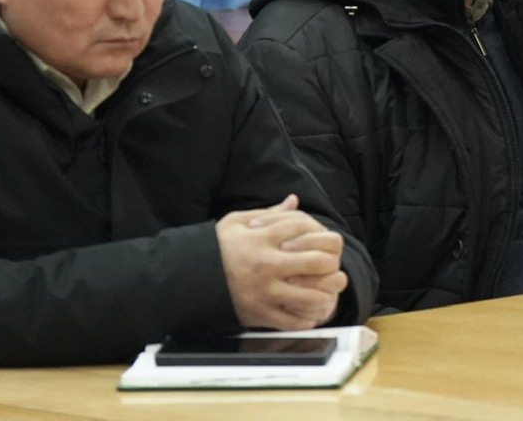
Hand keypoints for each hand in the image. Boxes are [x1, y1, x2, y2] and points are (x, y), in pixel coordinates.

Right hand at [217, 194, 346, 330]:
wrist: (187, 279)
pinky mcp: (259, 315)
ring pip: (311, 296)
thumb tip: (294, 200)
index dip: (321, 232)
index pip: (305, 229)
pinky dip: (309, 317)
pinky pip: (293, 321)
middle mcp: (266, 266)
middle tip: (334, 264)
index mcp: (261, 240)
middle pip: (316, 262)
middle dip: (332, 262)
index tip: (325, 239)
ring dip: (327, 293)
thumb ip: (270, 212)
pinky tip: (313, 310)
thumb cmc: (215, 249)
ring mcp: (264, 293)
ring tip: (331, 288)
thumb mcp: (237, 223)